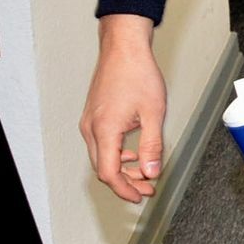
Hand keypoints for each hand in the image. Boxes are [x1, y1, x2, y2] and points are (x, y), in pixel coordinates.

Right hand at [79, 15, 166, 203]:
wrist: (123, 47)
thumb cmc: (137, 72)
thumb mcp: (153, 112)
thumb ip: (152, 145)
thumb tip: (151, 172)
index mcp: (104, 130)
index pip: (109, 173)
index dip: (124, 189)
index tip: (139, 196)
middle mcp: (91, 128)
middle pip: (104, 168)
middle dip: (126, 182)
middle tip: (146, 188)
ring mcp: (90, 122)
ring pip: (102, 156)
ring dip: (122, 168)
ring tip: (144, 173)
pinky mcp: (93, 116)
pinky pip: (102, 143)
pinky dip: (117, 154)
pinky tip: (133, 153)